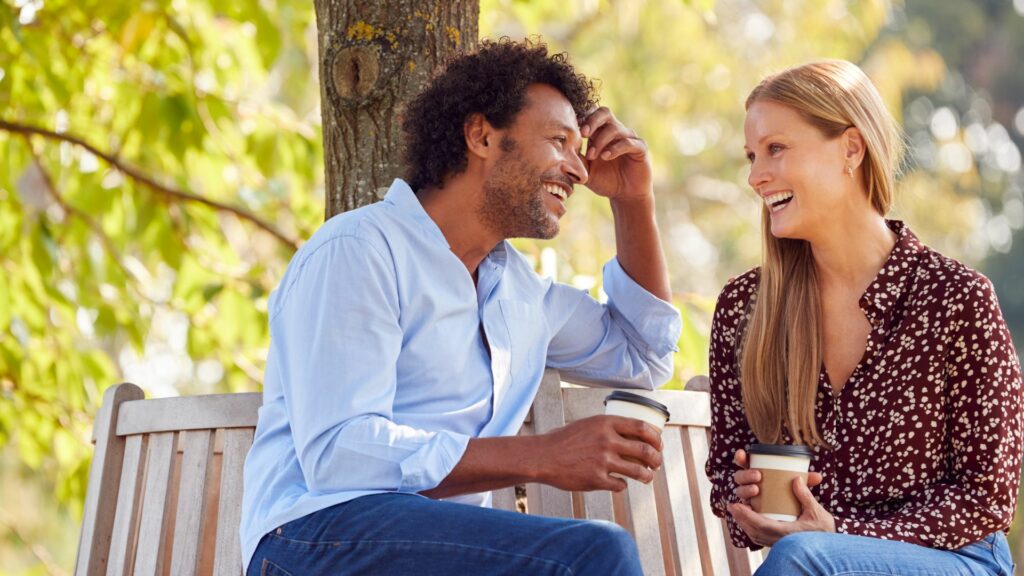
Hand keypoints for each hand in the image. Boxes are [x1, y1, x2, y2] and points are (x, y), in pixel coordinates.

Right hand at [535, 415, 662, 491]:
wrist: (543, 456)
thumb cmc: (565, 440)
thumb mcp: (588, 425)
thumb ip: (609, 429)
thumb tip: (635, 437)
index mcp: (606, 423)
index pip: (642, 428)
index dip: (655, 438)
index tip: (658, 445)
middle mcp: (607, 440)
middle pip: (645, 451)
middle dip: (656, 459)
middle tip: (657, 464)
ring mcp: (602, 461)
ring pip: (638, 471)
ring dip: (647, 476)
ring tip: (647, 477)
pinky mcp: (596, 479)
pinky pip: (620, 485)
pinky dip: (623, 485)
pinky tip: (620, 483)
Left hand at [579, 107, 651, 202]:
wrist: (625, 195)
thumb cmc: (605, 181)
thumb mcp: (586, 172)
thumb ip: (576, 161)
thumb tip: (559, 153)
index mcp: (600, 133)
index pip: (591, 115)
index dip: (581, 119)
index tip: (572, 130)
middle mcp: (615, 131)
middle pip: (604, 112)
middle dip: (592, 120)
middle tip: (583, 134)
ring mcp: (629, 138)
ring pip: (615, 128)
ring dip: (601, 141)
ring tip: (593, 156)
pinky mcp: (640, 148)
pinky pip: (628, 142)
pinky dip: (615, 148)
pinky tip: (606, 157)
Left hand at [727, 454, 834, 546]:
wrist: (831, 545)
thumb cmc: (824, 528)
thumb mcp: (816, 511)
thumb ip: (805, 495)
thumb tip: (796, 479)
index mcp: (787, 533)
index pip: (762, 526)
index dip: (747, 516)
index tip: (737, 505)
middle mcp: (780, 540)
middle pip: (754, 532)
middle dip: (741, 519)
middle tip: (732, 506)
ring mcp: (779, 543)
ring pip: (756, 536)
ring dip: (744, 524)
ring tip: (737, 511)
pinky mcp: (779, 544)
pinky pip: (761, 538)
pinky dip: (752, 529)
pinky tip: (747, 521)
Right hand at [731, 449, 823, 505]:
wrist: (794, 523)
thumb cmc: (793, 499)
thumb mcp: (800, 490)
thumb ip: (806, 483)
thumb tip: (818, 476)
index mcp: (757, 473)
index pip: (745, 463)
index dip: (740, 458)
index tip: (742, 454)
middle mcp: (749, 485)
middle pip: (739, 477)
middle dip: (745, 474)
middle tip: (758, 475)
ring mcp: (748, 498)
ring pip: (740, 491)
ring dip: (745, 489)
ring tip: (756, 489)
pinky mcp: (749, 512)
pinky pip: (743, 509)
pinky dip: (743, 508)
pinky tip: (747, 507)